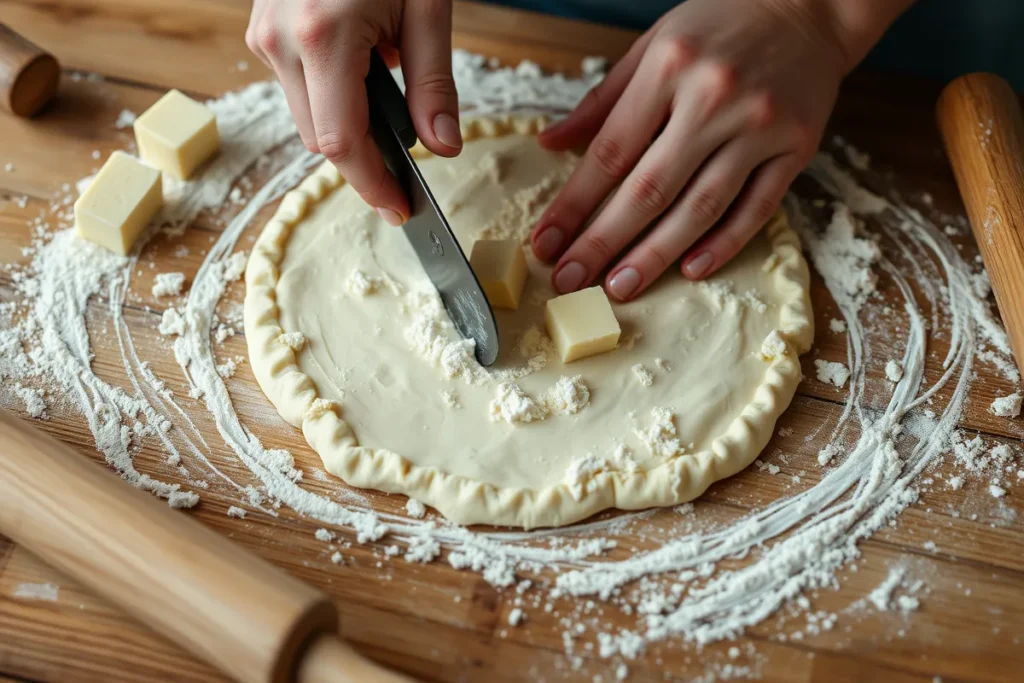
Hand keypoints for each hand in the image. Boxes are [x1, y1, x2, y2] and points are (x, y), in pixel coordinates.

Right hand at [246, 0, 460, 225]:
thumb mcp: (427, 6)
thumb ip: (434, 82)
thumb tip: (445, 146)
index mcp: (322, 35)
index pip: (342, 143)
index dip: (372, 185)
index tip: (400, 210)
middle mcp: (280, 40)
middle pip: (321, 139)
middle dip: (364, 161)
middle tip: (407, 172)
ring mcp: (264, 34)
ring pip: (306, 118)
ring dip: (348, 126)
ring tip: (388, 92)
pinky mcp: (262, 29)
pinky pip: (298, 89)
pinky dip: (332, 98)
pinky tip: (363, 69)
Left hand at [531, 0, 909, 299]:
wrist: (813, 4)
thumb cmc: (723, 23)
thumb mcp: (654, 44)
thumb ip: (603, 100)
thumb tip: (551, 144)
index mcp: (668, 68)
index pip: (610, 152)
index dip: (573, 204)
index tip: (545, 242)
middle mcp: (713, 98)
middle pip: (649, 188)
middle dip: (603, 242)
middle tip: (570, 280)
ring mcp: (759, 125)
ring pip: (700, 206)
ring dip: (656, 255)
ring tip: (620, 287)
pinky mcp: (797, 146)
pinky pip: (756, 208)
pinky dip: (723, 244)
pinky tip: (690, 271)